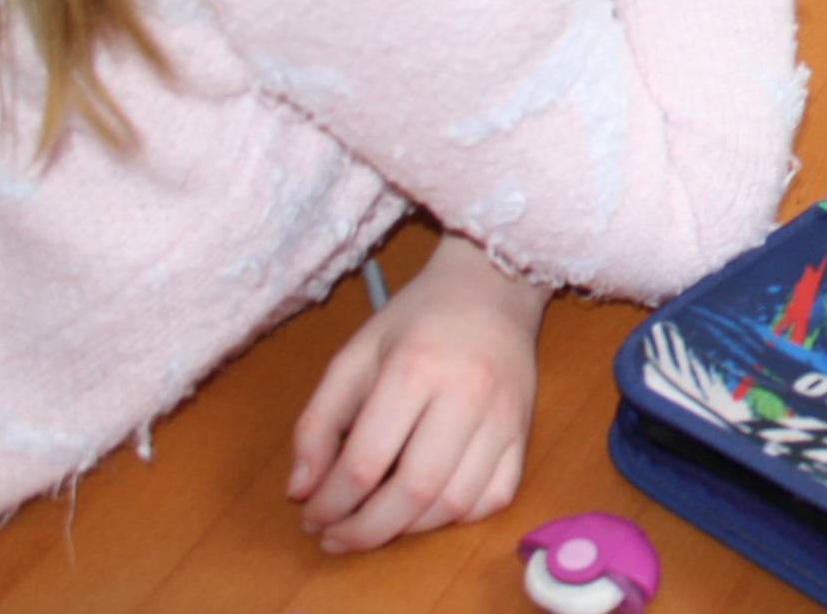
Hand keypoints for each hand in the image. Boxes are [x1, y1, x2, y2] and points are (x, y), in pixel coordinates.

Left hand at [289, 236, 549, 552]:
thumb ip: (318, 422)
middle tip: (335, 538)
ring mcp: (504, 416)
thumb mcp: (354, 355)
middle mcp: (467, 394)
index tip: (311, 516)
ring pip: (455, 504)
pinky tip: (427, 508)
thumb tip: (301, 491)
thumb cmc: (416, 320)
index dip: (331, 502)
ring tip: (375, 525)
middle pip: (413, 491)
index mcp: (415, 367)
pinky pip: (494, 497)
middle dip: (365, 530)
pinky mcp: (525, 432)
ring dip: (408, 530)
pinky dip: (456, 517)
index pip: (366, 460)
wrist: (493, 288)